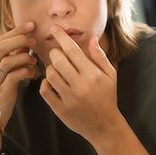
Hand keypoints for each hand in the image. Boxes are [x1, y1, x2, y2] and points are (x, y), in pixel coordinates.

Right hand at [0, 22, 36, 127]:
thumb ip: (16, 55)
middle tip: (34, 39)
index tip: (32, 24)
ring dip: (24, 57)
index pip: (2, 39)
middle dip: (20, 39)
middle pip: (2, 46)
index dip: (17, 30)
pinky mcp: (1, 92)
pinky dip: (26, 72)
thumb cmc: (4, 90)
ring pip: (7, 61)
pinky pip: (13, 77)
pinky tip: (33, 73)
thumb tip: (28, 39)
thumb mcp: (8, 70)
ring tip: (35, 60)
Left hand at [39, 26, 118, 143]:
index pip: (73, 51)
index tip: (54, 28)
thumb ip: (100, 56)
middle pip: (58, 60)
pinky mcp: (60, 110)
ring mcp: (69, 99)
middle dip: (55, 53)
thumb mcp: (110, 75)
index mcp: (93, 75)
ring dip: (51, 68)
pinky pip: (45, 90)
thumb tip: (92, 38)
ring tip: (57, 70)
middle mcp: (80, 86)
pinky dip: (46, 83)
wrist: (104, 126)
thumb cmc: (107, 97)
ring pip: (50, 74)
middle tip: (58, 54)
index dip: (61, 37)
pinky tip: (53, 82)